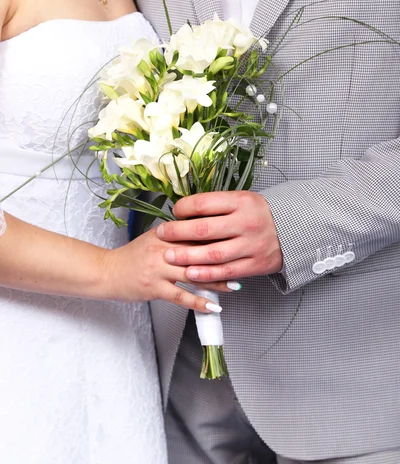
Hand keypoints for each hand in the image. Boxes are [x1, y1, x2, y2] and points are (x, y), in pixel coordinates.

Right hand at [101, 227, 232, 311]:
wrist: (107, 272)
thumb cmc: (132, 256)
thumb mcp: (153, 238)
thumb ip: (176, 235)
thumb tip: (201, 231)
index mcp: (165, 234)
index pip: (196, 232)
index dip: (218, 236)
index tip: (236, 239)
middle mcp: (163, 249)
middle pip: (198, 252)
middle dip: (223, 257)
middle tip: (243, 261)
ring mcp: (158, 269)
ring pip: (193, 274)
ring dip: (216, 280)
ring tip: (234, 284)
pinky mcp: (154, 288)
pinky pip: (181, 296)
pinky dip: (198, 302)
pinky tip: (212, 306)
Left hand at [157, 191, 282, 282]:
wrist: (295, 229)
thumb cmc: (260, 214)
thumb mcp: (242, 200)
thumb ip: (217, 206)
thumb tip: (184, 212)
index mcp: (241, 201)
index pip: (205, 203)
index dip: (184, 208)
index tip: (174, 211)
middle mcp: (246, 223)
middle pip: (204, 229)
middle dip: (178, 233)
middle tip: (162, 234)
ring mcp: (251, 245)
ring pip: (213, 254)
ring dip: (187, 256)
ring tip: (169, 256)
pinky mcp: (255, 264)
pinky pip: (226, 271)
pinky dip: (207, 274)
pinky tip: (190, 273)